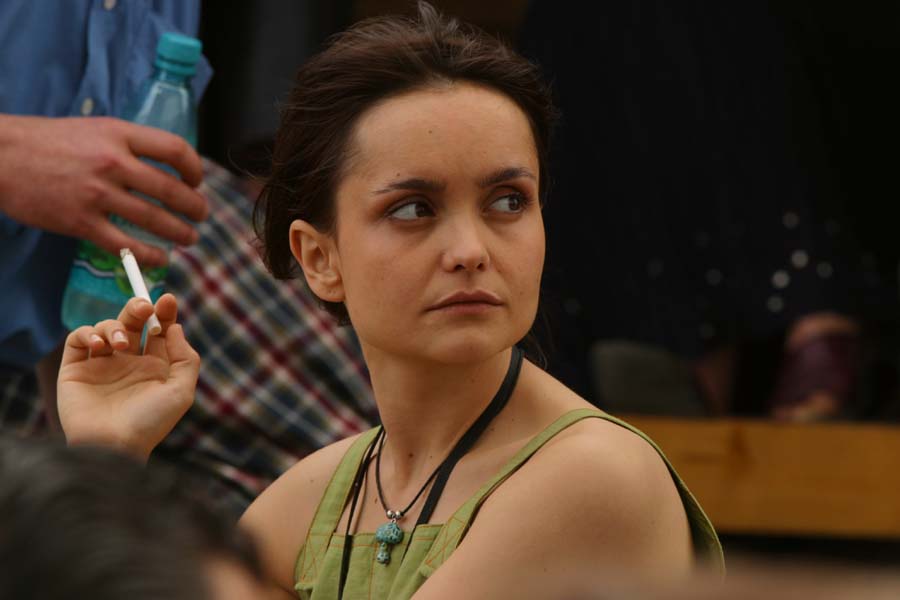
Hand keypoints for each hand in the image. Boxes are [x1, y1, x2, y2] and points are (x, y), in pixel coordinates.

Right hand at [0, 114, 208, 266]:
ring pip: (154, 219)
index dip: (195, 169)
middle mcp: (113, 162)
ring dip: (180, 233)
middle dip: (195, 207)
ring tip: (189, 238)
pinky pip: (125, 245)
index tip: (197, 181)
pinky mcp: (80, 222)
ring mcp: (97, 194)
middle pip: (172, 190)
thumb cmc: (47, 141)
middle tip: (201, 215)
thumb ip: (128, 145)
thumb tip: (163, 167)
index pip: (175, 149)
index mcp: (119, 134)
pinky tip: (160, 257)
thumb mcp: (94, 129)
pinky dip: (149, 254)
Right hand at [57, 294, 199, 461]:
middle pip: (132, 323)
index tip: (167, 300)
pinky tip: (99, 345)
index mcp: (154, 367)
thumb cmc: (150, 423)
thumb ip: (185, 358)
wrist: (113, 447)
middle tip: (144, 306)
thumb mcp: (181, 392)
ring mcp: (101, 366)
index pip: (158, 331)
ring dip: (116, 326)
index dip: (163, 313)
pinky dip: (87, 333)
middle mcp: (128, 364)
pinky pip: (78, 339)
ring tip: (122, 345)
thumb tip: (175, 328)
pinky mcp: (75, 370)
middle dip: (138, 309)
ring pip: (106, 328)